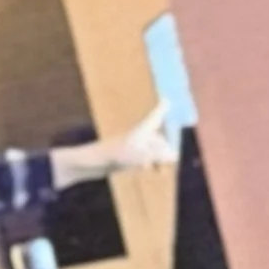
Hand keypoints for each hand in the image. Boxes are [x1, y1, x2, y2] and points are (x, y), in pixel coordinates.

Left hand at [55, 102, 178, 185]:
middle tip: (164, 163)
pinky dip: (148, 163)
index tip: (166, 100)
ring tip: (155, 168)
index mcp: (142, 129)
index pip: (155, 117)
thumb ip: (160, 155)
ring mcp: (133, 146)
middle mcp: (139, 135)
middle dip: (164, 151)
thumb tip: (174, 156)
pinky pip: (144, 158)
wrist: (94, 162)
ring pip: (153, 151)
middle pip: (158, 140)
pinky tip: (144, 168)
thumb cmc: (117, 155)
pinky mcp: (127, 156)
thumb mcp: (142, 155)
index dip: (161, 109)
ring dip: (157, 159)